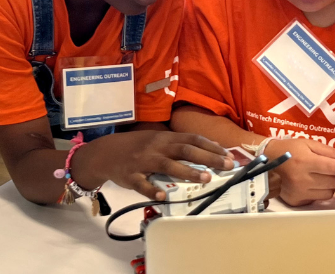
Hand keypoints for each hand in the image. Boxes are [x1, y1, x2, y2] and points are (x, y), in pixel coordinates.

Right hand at [74, 131, 232, 200]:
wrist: (105, 152)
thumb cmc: (136, 147)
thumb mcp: (157, 140)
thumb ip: (179, 144)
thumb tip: (208, 148)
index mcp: (165, 138)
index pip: (192, 139)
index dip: (211, 146)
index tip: (229, 155)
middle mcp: (156, 148)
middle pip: (185, 150)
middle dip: (208, 157)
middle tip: (227, 165)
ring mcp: (143, 162)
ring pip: (167, 166)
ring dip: (188, 171)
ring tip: (206, 178)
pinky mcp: (131, 176)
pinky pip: (143, 184)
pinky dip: (153, 190)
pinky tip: (164, 196)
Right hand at [265, 137, 334, 205]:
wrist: (266, 162)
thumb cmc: (289, 149)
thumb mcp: (308, 143)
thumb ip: (328, 150)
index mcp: (305, 162)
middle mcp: (302, 180)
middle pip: (334, 182)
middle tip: (332, 169)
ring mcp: (299, 192)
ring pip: (329, 193)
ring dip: (330, 185)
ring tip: (322, 177)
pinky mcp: (296, 201)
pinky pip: (318, 199)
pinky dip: (320, 192)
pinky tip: (313, 184)